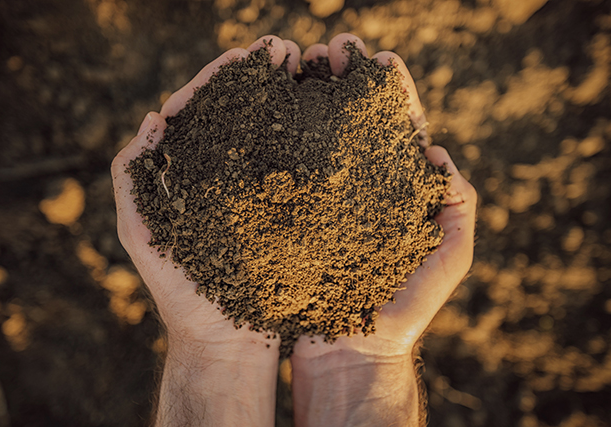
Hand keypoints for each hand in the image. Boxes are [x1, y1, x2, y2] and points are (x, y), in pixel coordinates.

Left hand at [111, 35, 300, 426]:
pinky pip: (296, 169)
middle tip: (285, 50)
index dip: (219, 81)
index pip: (201, 113)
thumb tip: (153, 119)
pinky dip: (306, 139)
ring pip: (272, 134)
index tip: (243, 55)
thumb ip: (131, 179)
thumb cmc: (180, 292)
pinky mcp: (286, 214)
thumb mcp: (141, 233)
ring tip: (308, 68)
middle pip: (241, 114)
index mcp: (189, 175)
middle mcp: (226, 178)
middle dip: (259, 79)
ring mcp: (259, 194)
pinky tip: (321, 116)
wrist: (227, 342)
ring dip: (286, 98)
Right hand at [290, 34, 477, 426]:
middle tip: (329, 50)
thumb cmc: (402, 311)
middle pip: (351, 124)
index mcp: (394, 192)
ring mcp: (320, 201)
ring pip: (313, 138)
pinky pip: (283, 171)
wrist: (349, 351)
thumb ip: (460, 210)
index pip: (397, 130)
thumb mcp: (449, 260)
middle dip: (343, 83)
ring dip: (308, 98)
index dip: (391, 93)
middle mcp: (356, 190)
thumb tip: (439, 157)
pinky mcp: (290, 218)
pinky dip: (278, 137)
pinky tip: (268, 110)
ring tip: (296, 64)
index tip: (379, 59)